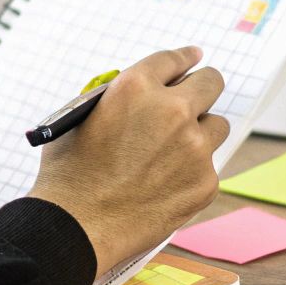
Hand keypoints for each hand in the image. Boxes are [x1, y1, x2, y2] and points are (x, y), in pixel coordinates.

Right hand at [28, 46, 228, 278]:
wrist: (76, 227)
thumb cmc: (70, 175)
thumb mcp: (81, 118)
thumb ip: (117, 98)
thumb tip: (144, 93)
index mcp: (136, 87)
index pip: (173, 59)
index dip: (185, 58)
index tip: (194, 57)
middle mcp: (172, 111)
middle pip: (210, 82)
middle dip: (201, 88)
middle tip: (194, 100)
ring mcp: (194, 148)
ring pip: (216, 126)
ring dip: (199, 133)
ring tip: (170, 155)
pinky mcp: (205, 182)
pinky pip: (208, 167)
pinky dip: (191, 172)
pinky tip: (163, 186)